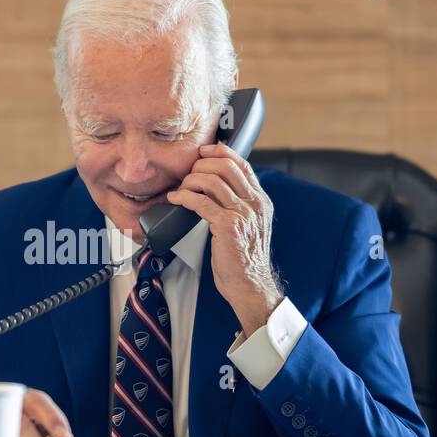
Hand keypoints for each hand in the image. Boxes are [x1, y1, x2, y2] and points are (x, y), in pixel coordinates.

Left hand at [166, 142, 282, 337]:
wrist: (249, 284)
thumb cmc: (243, 260)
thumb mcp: (248, 226)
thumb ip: (238, 206)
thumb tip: (215, 189)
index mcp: (261, 200)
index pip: (242, 164)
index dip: (220, 152)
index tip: (202, 153)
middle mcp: (255, 203)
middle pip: (225, 166)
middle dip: (200, 165)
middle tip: (187, 175)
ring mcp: (243, 213)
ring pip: (211, 180)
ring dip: (190, 181)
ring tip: (180, 190)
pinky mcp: (228, 225)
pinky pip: (201, 201)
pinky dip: (184, 197)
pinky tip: (175, 200)